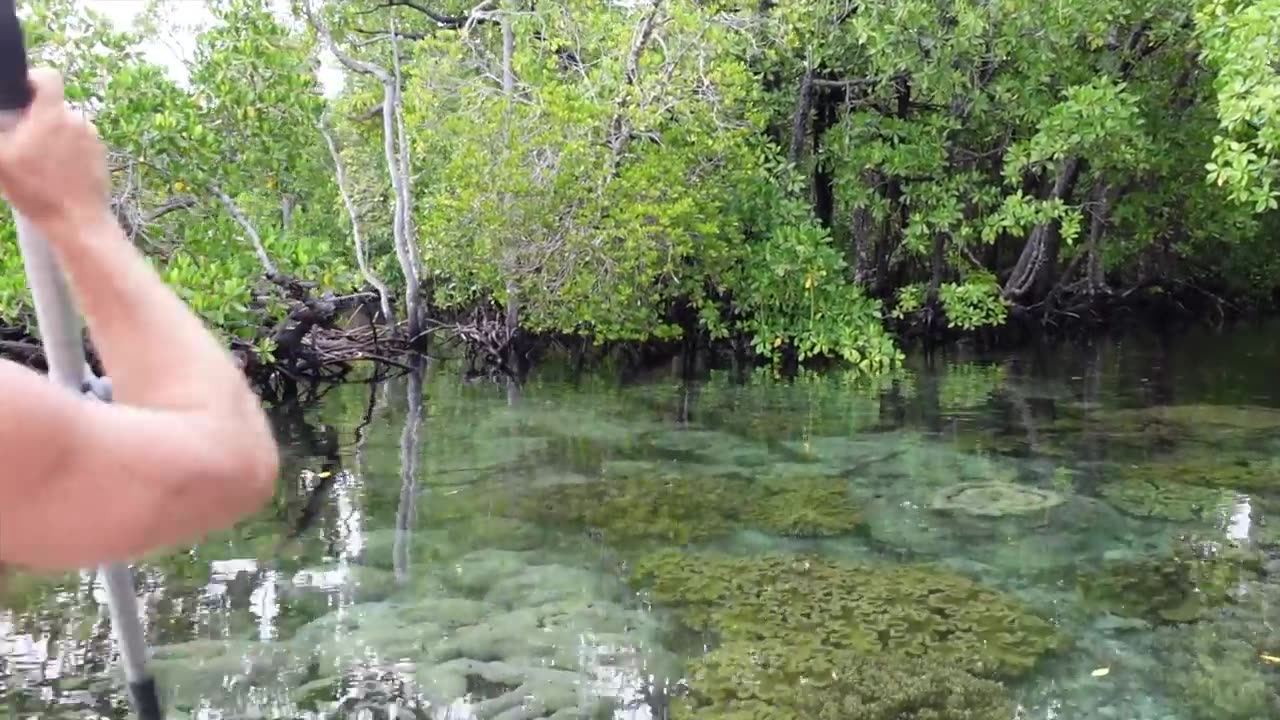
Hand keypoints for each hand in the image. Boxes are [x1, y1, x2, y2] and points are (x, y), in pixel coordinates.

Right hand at [0, 68, 110, 234]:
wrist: (77, 221)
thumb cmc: (36, 189)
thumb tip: (2, 121)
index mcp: (53, 114)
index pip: (49, 77)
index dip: (32, 78)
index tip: (19, 92)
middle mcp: (78, 121)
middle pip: (52, 106)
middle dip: (34, 118)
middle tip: (19, 139)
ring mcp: (93, 140)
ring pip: (65, 127)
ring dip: (50, 137)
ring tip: (36, 161)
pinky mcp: (101, 157)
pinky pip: (78, 145)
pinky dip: (66, 152)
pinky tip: (54, 172)